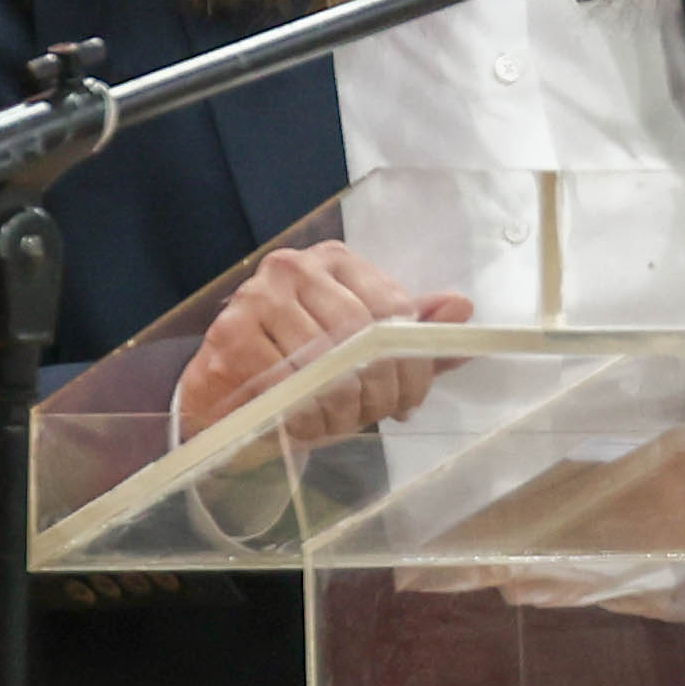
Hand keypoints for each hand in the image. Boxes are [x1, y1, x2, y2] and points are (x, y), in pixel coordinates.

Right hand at [175, 244, 474, 444]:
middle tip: (379, 416)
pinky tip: (306, 424)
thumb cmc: (299, 368)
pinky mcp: (230, 335)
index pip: (391, 306)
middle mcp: (294, 267)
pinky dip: (304, 416)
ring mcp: (258, 297)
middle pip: (361, 333)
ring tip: (340, 424)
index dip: (410, 361)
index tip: (411, 398)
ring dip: (341, 408)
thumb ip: (410, 332)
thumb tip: (461, 308)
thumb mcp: (361, 350)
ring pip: (325, 362)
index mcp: (335, 261)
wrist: (224, 392)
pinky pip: (286, 385)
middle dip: (380, 388)